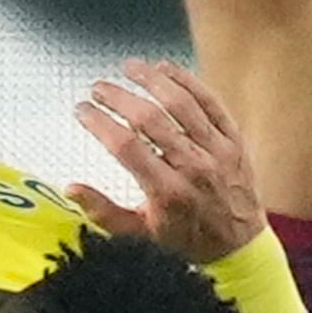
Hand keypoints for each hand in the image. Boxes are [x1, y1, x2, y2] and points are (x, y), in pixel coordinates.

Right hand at [59, 59, 263, 262]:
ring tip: (129, 66)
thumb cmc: (186, 239)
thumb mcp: (141, 233)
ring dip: (151, 79)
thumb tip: (70, 188)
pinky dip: (188, 81)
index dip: (99, 122)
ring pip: (182, 104)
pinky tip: (165, 68)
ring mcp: (218, 151)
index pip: (126, 146)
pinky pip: (211, 102)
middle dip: (118, 97)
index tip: (82, 109)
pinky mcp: (234, 140)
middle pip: (150, 119)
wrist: (240, 246)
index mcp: (168, 192)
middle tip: (98, 88)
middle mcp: (194, 168)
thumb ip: (104, 211)